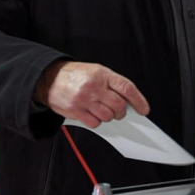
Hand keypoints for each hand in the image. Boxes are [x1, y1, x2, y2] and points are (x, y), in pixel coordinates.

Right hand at [33, 61, 149, 127]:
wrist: (50, 78)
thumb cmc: (76, 75)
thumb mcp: (96, 71)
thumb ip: (112, 83)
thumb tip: (129, 101)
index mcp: (102, 74)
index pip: (127, 88)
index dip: (139, 100)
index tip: (144, 110)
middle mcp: (94, 86)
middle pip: (118, 105)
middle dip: (122, 112)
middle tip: (119, 111)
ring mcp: (84, 99)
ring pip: (107, 116)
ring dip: (109, 116)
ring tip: (102, 110)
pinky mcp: (75, 110)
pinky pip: (94, 123)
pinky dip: (97, 121)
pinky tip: (92, 114)